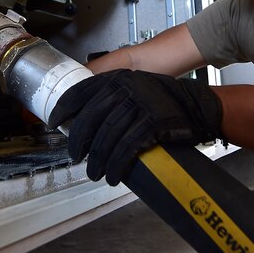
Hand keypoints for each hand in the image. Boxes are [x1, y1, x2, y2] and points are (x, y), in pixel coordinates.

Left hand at [50, 69, 223, 184]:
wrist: (199, 105)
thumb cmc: (166, 100)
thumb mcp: (137, 88)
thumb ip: (114, 97)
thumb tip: (86, 121)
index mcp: (119, 78)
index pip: (82, 90)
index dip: (64, 108)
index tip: (54, 123)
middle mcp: (126, 88)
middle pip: (90, 117)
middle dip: (78, 141)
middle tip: (75, 156)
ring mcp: (140, 104)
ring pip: (107, 136)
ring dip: (97, 159)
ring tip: (94, 172)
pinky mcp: (152, 122)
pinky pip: (127, 147)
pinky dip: (116, 164)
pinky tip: (113, 175)